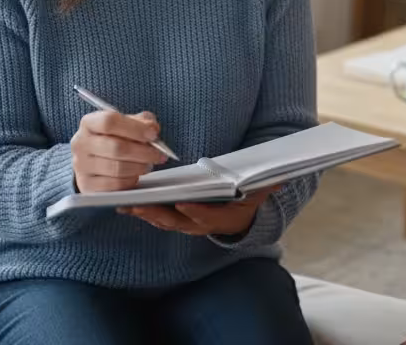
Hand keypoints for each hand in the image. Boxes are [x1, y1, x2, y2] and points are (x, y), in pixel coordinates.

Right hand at [70, 110, 166, 193]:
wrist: (92, 160)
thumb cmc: (113, 139)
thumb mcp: (127, 124)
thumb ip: (142, 122)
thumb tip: (152, 129)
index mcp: (89, 123)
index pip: (109, 121)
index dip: (135, 128)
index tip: (153, 134)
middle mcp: (80, 143)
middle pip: (116, 147)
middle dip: (143, 152)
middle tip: (158, 154)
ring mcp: (81, 166)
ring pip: (117, 168)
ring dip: (139, 167)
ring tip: (148, 165)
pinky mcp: (86, 185)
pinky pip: (114, 185)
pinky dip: (130, 181)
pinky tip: (135, 176)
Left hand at [120, 188, 276, 236]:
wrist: (240, 220)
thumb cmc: (246, 203)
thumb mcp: (258, 194)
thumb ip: (265, 187)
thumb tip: (280, 179)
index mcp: (221, 220)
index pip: (207, 217)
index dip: (195, 212)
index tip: (183, 204)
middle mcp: (201, 226)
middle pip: (176, 221)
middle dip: (156, 213)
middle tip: (138, 204)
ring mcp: (187, 225)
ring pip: (163, 221)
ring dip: (144, 213)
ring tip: (126, 203)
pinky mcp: (176, 220)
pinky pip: (158, 217)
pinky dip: (143, 211)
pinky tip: (127, 203)